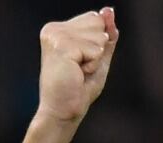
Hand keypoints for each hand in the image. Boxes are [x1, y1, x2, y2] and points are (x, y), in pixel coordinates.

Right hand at [37, 8, 118, 124]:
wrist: (62, 112)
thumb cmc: (77, 89)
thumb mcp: (98, 57)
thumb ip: (105, 34)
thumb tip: (108, 11)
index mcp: (57, 29)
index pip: (95, 18)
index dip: (97, 43)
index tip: (79, 63)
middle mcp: (53, 29)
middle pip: (98, 22)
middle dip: (97, 49)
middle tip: (78, 69)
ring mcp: (56, 36)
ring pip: (98, 35)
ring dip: (94, 59)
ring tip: (77, 72)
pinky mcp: (62, 47)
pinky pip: (96, 49)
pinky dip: (92, 65)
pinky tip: (76, 74)